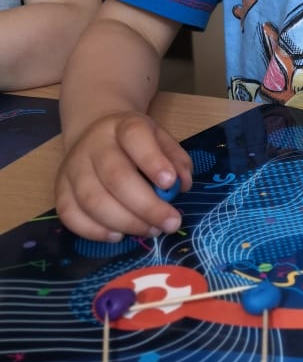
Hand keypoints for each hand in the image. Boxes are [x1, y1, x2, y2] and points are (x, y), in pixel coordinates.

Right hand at [55, 111, 192, 241]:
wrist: (95, 132)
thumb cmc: (135, 143)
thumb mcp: (160, 138)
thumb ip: (176, 159)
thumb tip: (183, 185)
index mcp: (123, 126)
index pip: (135, 137)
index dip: (153, 161)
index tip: (171, 183)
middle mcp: (94, 145)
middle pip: (115, 177)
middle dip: (146, 206)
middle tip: (170, 223)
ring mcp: (73, 167)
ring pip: (92, 200)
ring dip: (125, 222)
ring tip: (150, 230)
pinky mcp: (59, 189)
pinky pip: (71, 215)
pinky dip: (94, 231)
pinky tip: (118, 236)